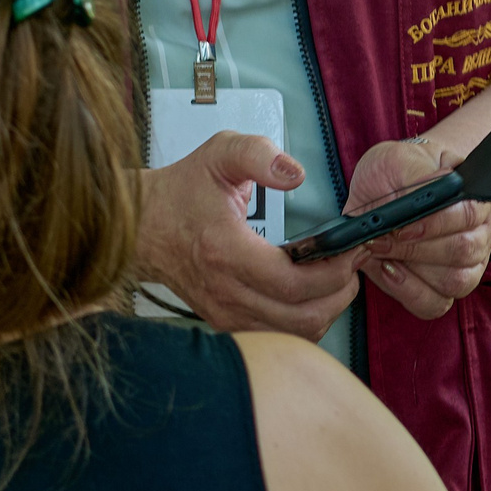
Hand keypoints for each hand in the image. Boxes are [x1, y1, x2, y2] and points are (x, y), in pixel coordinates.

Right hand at [137, 132, 360, 340]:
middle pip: (303, 317)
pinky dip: (303, 320)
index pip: (294, 282)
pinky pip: (279, 336)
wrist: (140, 226)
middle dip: (339, 293)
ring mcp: (223, 312)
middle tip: (350, 264)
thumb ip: (257, 154)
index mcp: (225, 250)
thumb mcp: (217, 155)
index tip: (349, 249)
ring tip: (333, 279)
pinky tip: (307, 293)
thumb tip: (295, 174)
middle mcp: (224, 290)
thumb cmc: (180, 193)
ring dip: (325, 309)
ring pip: (295, 334)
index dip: (334, 271)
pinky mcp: (224, 322)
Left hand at [341, 136, 489, 317]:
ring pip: (454, 282)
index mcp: (473, 198)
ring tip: (380, 252)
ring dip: (411, 270)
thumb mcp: (397, 159)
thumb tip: (420, 196)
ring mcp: (465, 264)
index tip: (400, 225)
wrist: (386, 189)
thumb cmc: (397, 173)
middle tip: (378, 239)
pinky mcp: (443, 288)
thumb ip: (411, 174)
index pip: (468, 214)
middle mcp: (477, 234)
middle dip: (414, 248)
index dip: (433, 224)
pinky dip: (409, 292)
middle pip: (463, 252)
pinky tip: (389, 271)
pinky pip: (435, 304)